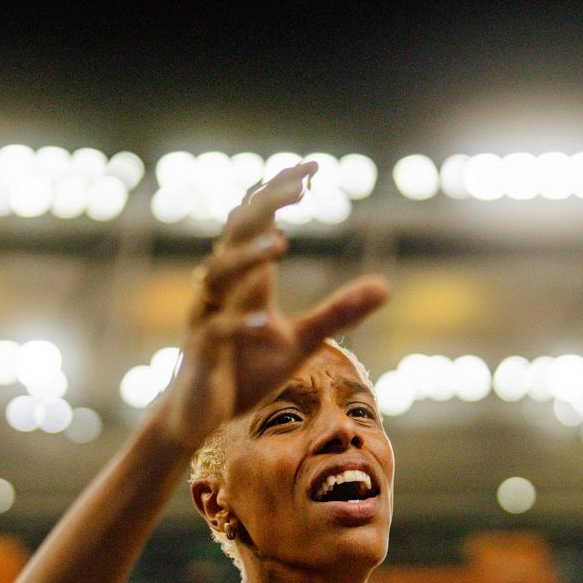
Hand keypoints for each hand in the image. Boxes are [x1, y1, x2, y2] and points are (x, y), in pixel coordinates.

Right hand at [153, 162, 388, 448]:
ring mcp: (207, 319)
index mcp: (244, 280)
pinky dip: (240, 325)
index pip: (258, 221)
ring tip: (281, 244)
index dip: (280, 191)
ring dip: (248, 259)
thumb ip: (338, 312)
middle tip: (299, 186)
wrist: (197, 415)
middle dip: (264, 207)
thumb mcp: (300, 341)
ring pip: (219, 276)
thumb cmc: (244, 372)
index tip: (314, 166)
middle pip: (235, 234)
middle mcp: (221, 290)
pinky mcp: (202, 354)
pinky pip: (217, 332)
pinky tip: (263, 323)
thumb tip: (385, 287)